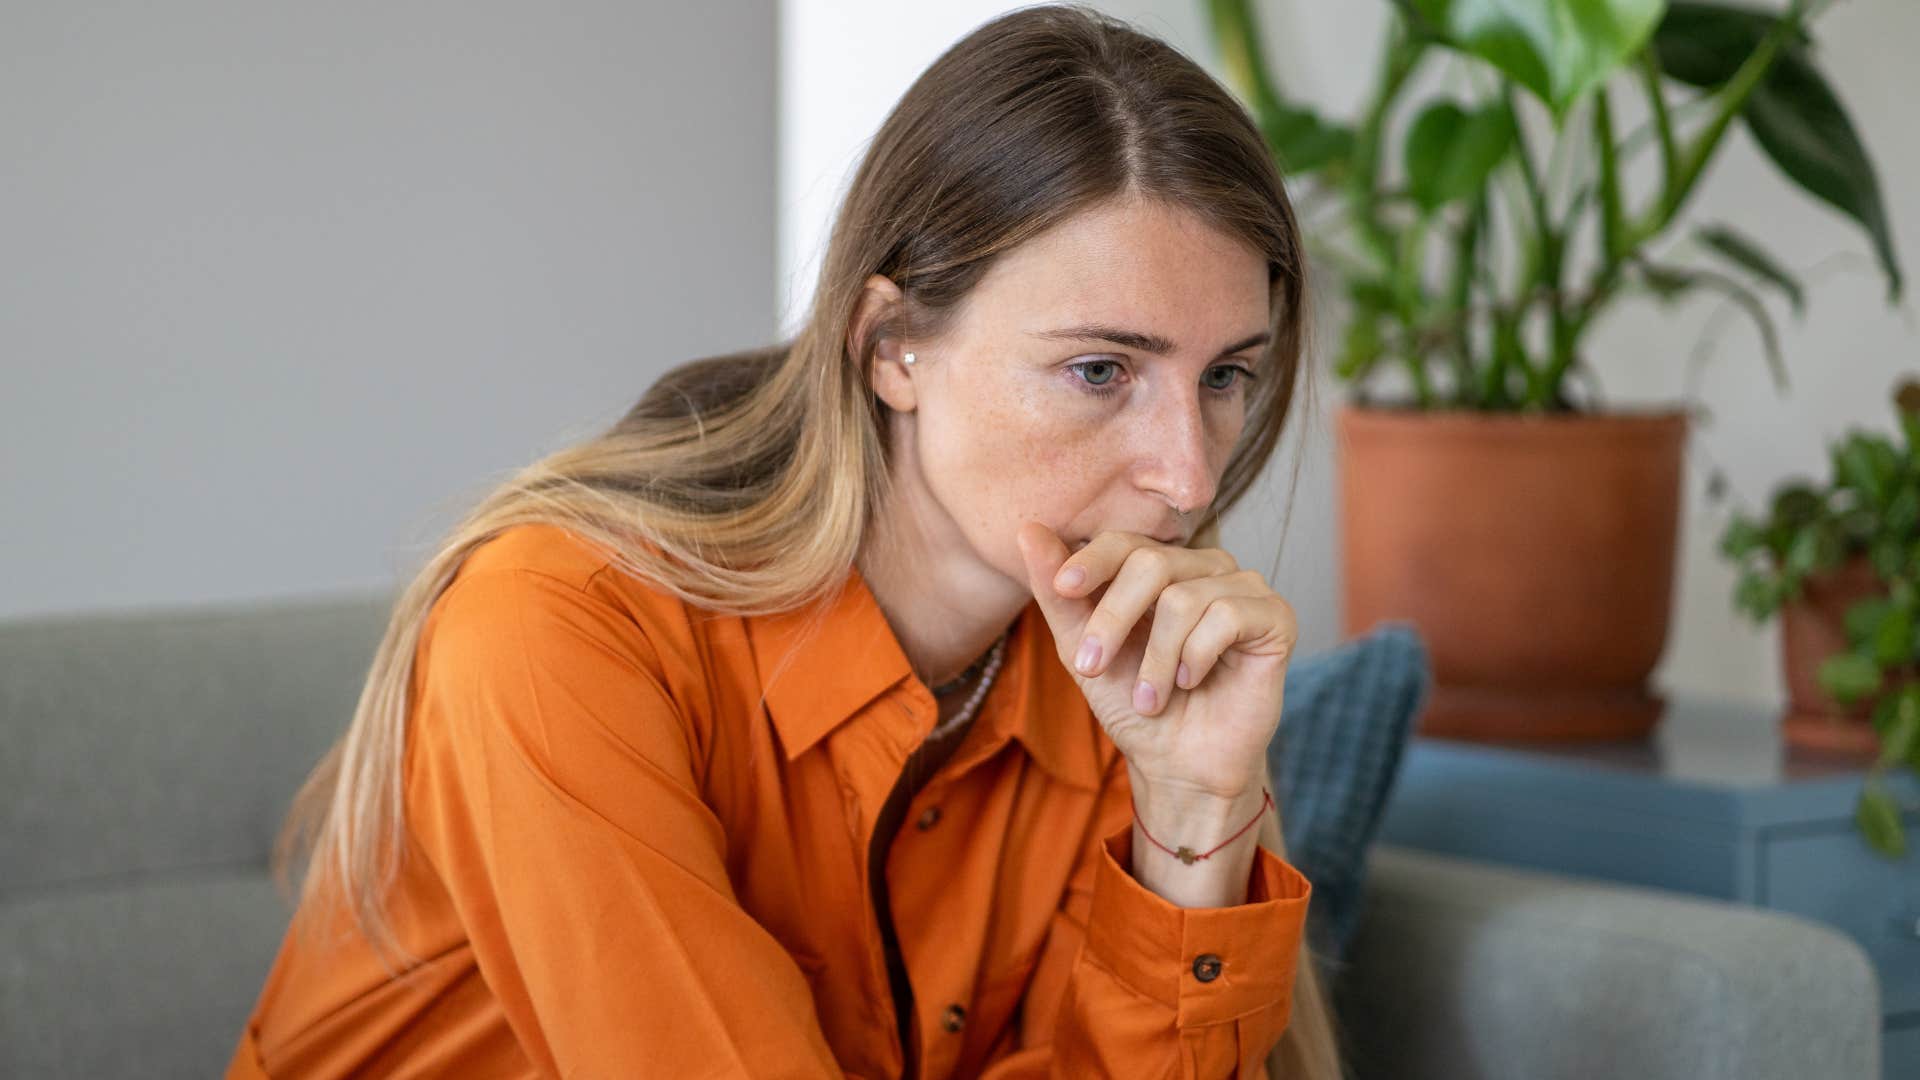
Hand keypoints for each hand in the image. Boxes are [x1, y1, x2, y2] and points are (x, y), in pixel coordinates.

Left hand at [1014, 521, 1297, 800]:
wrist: (1179, 765)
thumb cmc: (1133, 705)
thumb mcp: (1083, 650)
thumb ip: (1058, 594)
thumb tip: (1028, 528)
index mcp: (1161, 568)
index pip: (1124, 542)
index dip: (1092, 560)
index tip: (1063, 589)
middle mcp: (1204, 568)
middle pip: (1151, 563)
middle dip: (1113, 620)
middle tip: (1092, 669)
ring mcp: (1244, 589)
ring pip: (1184, 598)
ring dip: (1155, 659)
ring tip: (1150, 698)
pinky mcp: (1276, 617)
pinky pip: (1228, 615)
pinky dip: (1197, 657)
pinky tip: (1193, 682)